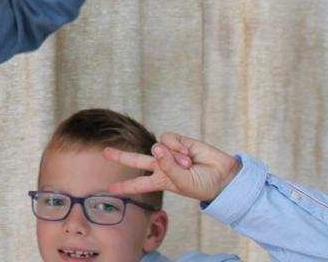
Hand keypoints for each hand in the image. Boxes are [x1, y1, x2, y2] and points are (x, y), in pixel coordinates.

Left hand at [103, 132, 241, 203]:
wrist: (222, 176)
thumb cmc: (202, 184)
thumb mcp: (182, 182)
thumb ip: (168, 167)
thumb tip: (157, 148)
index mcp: (161, 181)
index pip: (139, 184)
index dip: (125, 187)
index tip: (110, 189)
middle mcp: (162, 166)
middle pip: (137, 160)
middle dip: (121, 156)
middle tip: (105, 152)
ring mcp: (169, 153)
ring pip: (157, 147)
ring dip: (172, 156)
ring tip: (188, 163)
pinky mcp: (179, 141)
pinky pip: (168, 138)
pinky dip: (176, 145)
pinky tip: (187, 152)